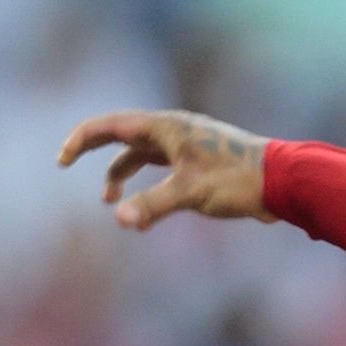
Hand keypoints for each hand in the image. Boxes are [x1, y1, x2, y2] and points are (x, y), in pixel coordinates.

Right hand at [58, 108, 274, 230]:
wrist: (283, 180)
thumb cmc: (237, 180)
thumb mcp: (191, 193)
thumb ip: (153, 205)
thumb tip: (120, 219)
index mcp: (164, 127)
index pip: (109, 126)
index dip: (80, 140)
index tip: (62, 160)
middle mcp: (173, 130)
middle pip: (122, 137)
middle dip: (96, 154)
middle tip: (70, 166)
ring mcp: (187, 145)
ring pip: (144, 156)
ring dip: (124, 175)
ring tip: (111, 202)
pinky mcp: (201, 161)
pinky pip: (164, 168)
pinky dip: (150, 185)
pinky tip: (149, 207)